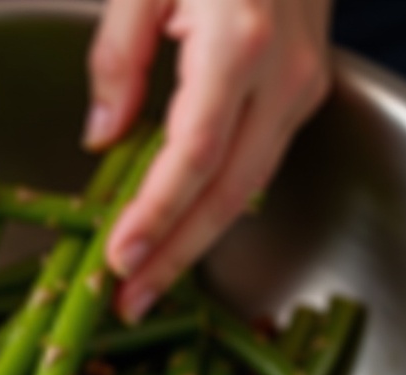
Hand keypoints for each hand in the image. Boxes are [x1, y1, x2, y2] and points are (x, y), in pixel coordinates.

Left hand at [85, 0, 333, 322]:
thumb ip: (118, 58)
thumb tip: (102, 138)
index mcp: (239, 41)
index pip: (194, 154)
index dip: (155, 213)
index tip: (116, 258)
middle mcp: (283, 75)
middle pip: (226, 191)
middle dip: (174, 254)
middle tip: (125, 302)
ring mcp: (302, 87)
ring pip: (246, 189)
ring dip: (193, 243)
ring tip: (145, 285)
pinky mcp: (303, 93)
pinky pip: (255, 164)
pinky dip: (215, 207)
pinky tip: (180, 234)